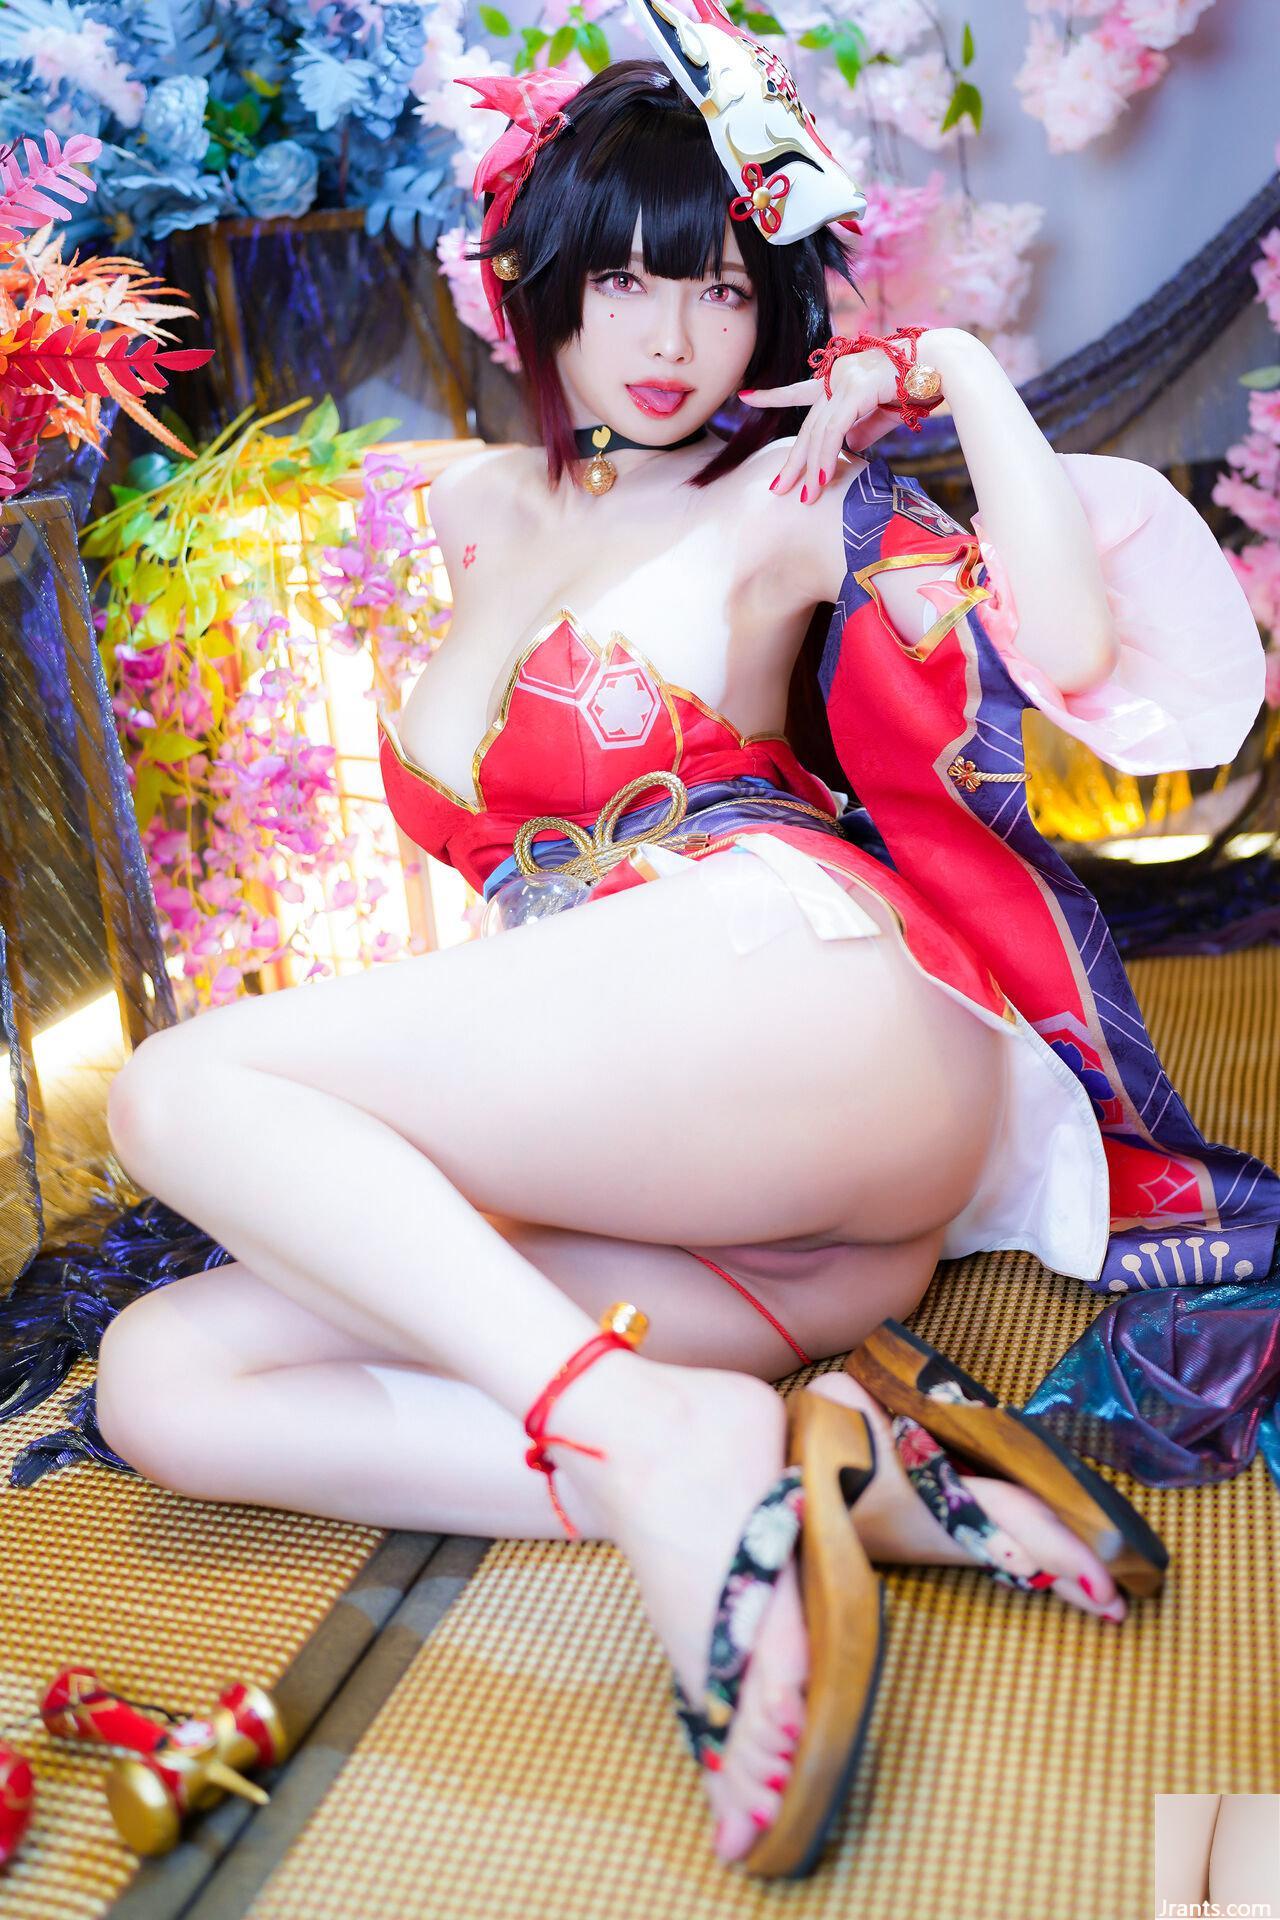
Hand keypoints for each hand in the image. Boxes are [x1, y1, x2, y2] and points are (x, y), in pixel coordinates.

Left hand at [740, 334, 943, 502]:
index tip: (746, 396)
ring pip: (817, 431)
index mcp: (840, 378)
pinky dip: (825, 456)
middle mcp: (837, 375)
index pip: (799, 390)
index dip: (773, 395)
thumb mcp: (883, 414)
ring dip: (810, 467)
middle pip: (807, 425)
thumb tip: (848, 451)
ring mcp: (845, 380)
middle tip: (778, 488)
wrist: (944, 365)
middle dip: (793, 460)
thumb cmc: (918, 385)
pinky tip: (819, 478)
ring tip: (805, 496)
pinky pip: (834, 429)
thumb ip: (861, 431)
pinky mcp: (856, 389)